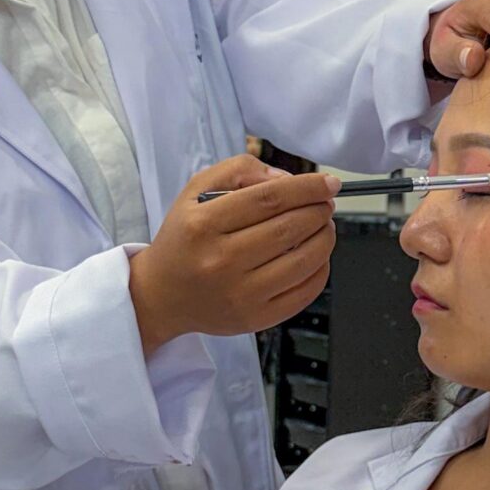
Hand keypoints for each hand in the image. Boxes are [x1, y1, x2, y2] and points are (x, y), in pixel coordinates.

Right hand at [129, 156, 336, 351]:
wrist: (162, 295)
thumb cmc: (184, 240)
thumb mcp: (194, 193)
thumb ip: (238, 171)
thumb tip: (286, 179)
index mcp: (204, 225)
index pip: (270, 198)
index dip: (307, 188)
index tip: (328, 183)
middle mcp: (221, 260)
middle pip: (290, 228)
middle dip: (318, 211)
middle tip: (325, 204)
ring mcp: (240, 294)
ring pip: (303, 260)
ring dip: (325, 238)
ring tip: (323, 226)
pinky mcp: (255, 318)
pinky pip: (304, 292)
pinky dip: (320, 269)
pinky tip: (316, 256)